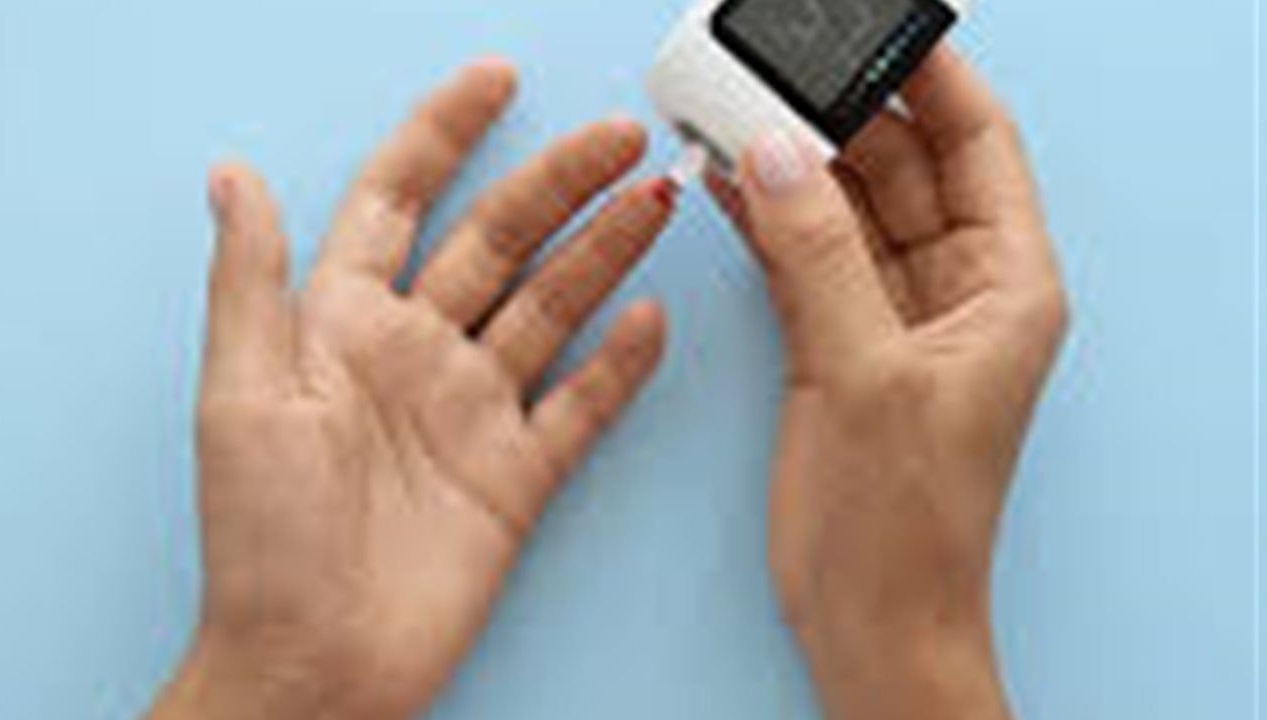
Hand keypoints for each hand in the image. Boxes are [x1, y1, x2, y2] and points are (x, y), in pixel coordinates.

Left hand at [151, 59, 673, 719]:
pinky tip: (648, 318)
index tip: (493, 84)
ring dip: (603, 253)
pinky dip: (619, 364)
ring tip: (652, 200)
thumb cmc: (263, 541)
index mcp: (345, 325)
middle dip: (558, 183)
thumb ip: (253, 283)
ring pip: (551, 309)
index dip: (445, 135)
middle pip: (499, 243)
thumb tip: (233, 177)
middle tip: (617, 137)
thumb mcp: (241, 397)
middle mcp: (416, 355)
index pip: (400, 201)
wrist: (317, 665)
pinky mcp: (517, 473)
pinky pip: (579, 405)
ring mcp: (472, 411)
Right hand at [708, 48, 1067, 718]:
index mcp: (1005, 285)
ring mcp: (891, 313)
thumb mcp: (865, 373)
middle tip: (777, 68)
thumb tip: (779, 152)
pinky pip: (803, 254)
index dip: (930, 75)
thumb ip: (819, 255)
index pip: (977, 143)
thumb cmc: (903, 522)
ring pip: (844, 206)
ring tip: (736, 109)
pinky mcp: (836, 340)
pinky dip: (766, 217)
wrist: (869, 620)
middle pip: (902, 165)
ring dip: (794, 160)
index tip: (876, 26)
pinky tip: (728, 179)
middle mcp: (955, 289)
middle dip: (839, 114)